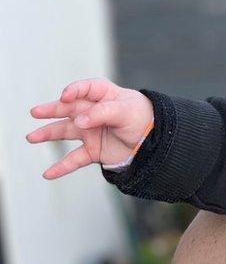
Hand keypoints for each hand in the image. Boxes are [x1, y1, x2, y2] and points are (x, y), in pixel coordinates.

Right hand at [27, 78, 153, 178]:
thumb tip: (79, 121)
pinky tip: (48, 174)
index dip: (75, 90)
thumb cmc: (143, 119)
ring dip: (48, 134)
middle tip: (35, 112)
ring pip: (66, 131)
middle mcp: (94, 112)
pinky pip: (74, 159)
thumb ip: (102, 113)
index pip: (87, 88)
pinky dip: (62, 167)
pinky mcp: (93, 150)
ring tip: (31, 137)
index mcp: (106, 96)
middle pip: (70, 109)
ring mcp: (92, 131)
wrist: (156, 143)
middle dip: (52, 110)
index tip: (65, 96)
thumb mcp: (127, 111)